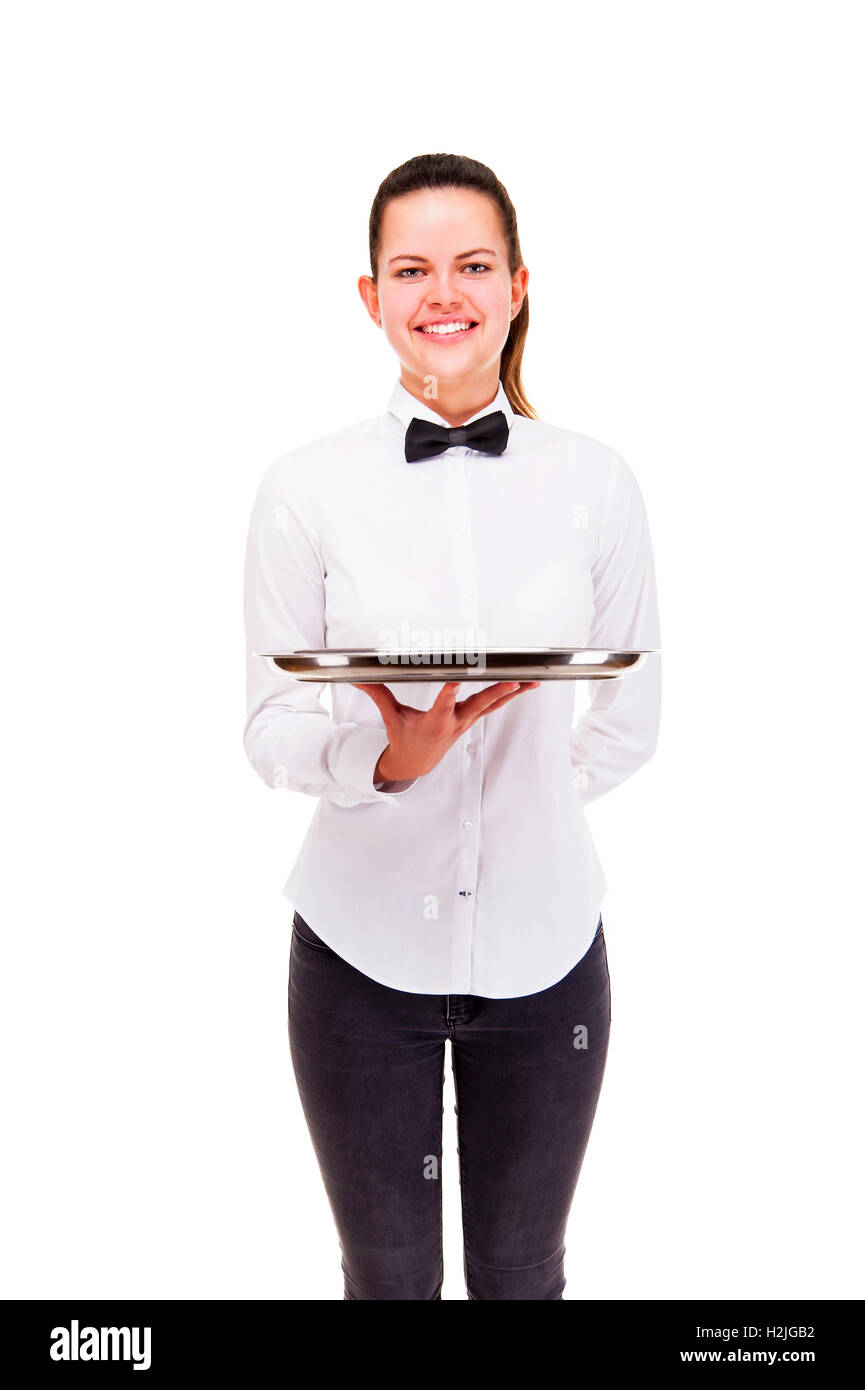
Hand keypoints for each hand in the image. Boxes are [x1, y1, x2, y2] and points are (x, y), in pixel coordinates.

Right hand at [349, 679, 540, 782]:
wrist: (417, 763)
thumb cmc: (404, 737)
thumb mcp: (390, 717)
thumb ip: (377, 693)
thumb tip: (357, 677)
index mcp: (434, 722)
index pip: (443, 704)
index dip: (450, 692)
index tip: (457, 680)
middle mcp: (455, 722)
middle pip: (478, 704)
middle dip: (497, 692)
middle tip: (513, 680)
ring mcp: (467, 722)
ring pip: (493, 704)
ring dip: (513, 693)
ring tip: (531, 679)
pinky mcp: (473, 719)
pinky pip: (495, 706)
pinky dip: (511, 695)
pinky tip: (526, 685)